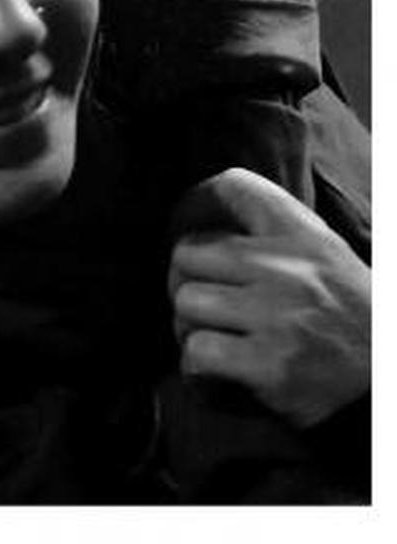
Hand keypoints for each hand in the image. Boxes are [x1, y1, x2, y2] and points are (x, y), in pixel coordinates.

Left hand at [169, 166, 369, 428]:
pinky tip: (214, 368)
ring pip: (186, 304)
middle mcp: (286, 269)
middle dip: (183, 279)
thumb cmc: (346, 310)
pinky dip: (195, 364)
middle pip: (187, 254)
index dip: (200, 200)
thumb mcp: (320, 250)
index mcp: (300, 235)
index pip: (236, 186)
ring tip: (207, 335)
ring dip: (187, 325)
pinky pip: (198, 353)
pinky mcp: (270, 366)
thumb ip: (270, 229)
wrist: (388, 372)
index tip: (191, 223)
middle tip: (196, 298)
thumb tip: (203, 213)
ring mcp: (276, 317)